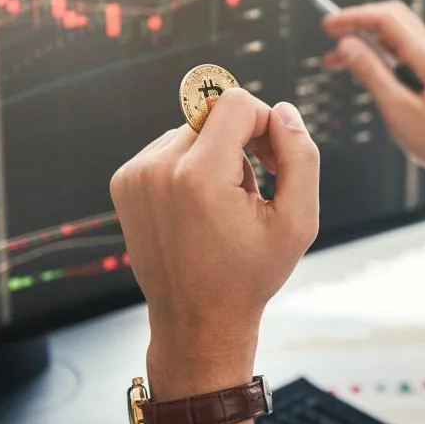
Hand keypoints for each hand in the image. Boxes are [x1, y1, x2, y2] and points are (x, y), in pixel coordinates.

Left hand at [109, 89, 319, 392]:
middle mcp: (158, 168)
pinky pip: (169, 148)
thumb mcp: (298, 221)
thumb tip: (284, 112)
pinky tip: (201, 205)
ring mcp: (135, 175)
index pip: (237, 103)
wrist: (197, 320)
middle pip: (215, 114)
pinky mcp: (124, 182)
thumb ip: (300, 156)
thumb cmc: (250, 275)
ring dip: (217, 154)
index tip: (275, 162)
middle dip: (243, 141)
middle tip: (257, 188)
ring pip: (193, 130)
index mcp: (199, 175)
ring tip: (227, 203)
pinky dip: (191, 165)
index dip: (267, 125)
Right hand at [322, 0, 424, 181]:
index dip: (354, 17)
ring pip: (395, 35)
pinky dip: (378, 53)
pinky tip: (361, 68)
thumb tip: (348, 45)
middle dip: (358, 23)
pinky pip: (402, 51)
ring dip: (365, 40)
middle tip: (331, 35)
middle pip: (391, 18)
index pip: (386, 19)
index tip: (329, 25)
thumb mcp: (397, 109)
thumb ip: (371, 73)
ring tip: (338, 59)